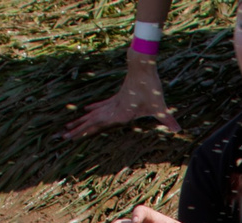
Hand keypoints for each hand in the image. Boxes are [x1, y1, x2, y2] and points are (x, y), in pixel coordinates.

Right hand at [64, 65, 181, 138]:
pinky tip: (85, 111)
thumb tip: (179, 130)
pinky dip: (92, 109)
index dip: (83, 131)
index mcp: (119, 114)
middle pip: (90, 121)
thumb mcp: (160, 106)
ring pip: (93, 114)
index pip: (97, 126)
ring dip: (81, 120)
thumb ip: (168, 119)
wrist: (142, 65)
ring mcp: (113, 102)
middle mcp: (113, 109)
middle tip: (62, 136)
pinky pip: (101, 106)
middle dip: (77, 129)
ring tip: (68, 126)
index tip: (70, 137)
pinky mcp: (116, 97)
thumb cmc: (150, 87)